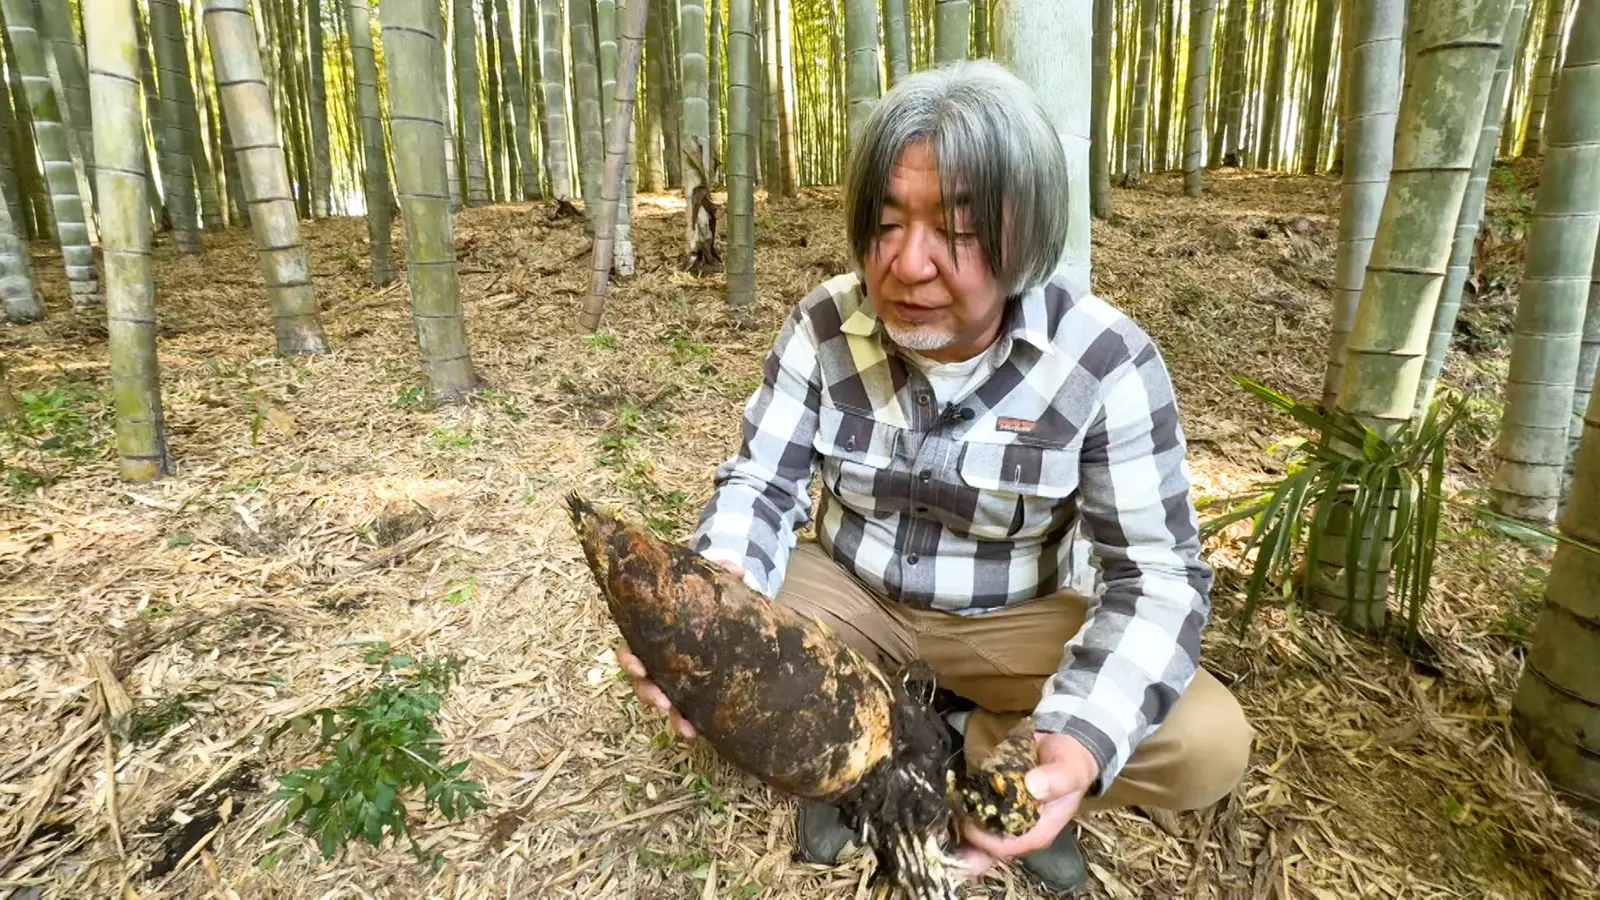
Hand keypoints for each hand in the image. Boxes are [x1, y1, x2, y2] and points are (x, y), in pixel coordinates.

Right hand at [618, 559, 745, 741]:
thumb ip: (720, 570)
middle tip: (662, 703)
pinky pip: (686, 709)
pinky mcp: (693, 689)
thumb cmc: (706, 593)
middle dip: (648, 694)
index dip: (630, 660)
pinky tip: (699, 735)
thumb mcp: (711, 578)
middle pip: (642, 681)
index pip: (630, 647)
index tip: (638, 667)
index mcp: (652, 632)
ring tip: (686, 730)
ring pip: (662, 700)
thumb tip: (737, 570)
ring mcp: (674, 677)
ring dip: (671, 716)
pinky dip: (690, 722)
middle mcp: (657, 658)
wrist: (725, 608)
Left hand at [956, 732, 1099, 878]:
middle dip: (966, 836)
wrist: (1066, 746)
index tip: (969, 819)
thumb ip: (1055, 779)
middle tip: (948, 816)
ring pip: (978, 832)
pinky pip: (976, 812)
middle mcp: (1020, 829)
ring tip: (944, 808)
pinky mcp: (997, 803)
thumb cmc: (1070, 764)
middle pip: (987, 846)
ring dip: (960, 822)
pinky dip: (962, 806)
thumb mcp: (1070, 770)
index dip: (985, 839)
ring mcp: (1007, 817)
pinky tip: (950, 795)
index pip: (1007, 847)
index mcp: (1039, 831)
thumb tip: (1033, 786)